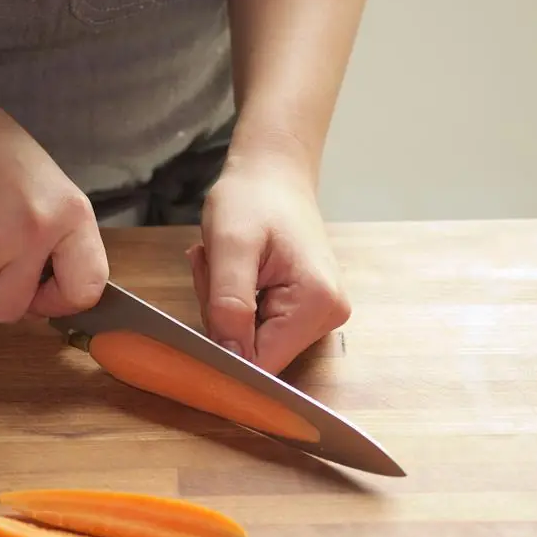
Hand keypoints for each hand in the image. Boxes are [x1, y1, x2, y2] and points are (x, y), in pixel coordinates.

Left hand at [187, 152, 350, 374]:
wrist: (272, 174)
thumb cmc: (252, 199)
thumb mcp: (230, 246)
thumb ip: (229, 304)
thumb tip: (230, 357)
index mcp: (316, 303)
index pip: (261, 362)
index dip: (223, 344)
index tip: (210, 297)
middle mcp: (326, 316)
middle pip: (255, 352)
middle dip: (222, 317)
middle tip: (215, 268)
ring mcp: (317, 315)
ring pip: (250, 340)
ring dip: (224, 308)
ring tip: (225, 263)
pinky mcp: (302, 310)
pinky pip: (255, 325)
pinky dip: (233, 303)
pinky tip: (233, 270)